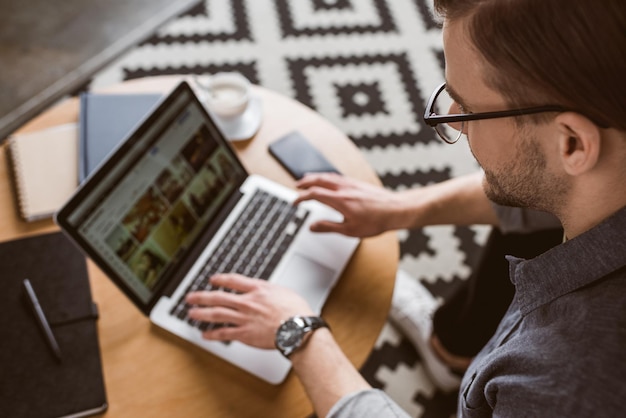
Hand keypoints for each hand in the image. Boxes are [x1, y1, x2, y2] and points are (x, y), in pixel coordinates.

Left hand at [186, 273, 313, 348]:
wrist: (298, 328)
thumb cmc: (295, 311)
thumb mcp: (282, 291)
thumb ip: (268, 290)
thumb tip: (262, 290)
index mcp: (257, 289)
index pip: (233, 281)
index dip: (220, 279)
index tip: (212, 280)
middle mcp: (247, 302)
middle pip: (219, 297)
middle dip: (202, 296)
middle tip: (191, 297)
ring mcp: (244, 318)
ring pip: (217, 314)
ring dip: (202, 313)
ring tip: (191, 313)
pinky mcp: (245, 334)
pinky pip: (224, 333)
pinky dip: (213, 334)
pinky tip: (205, 334)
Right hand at [294, 173, 400, 236]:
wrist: (396, 209)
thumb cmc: (376, 221)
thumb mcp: (349, 230)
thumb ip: (328, 227)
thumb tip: (312, 226)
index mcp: (339, 200)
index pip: (314, 194)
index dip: (301, 197)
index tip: (295, 202)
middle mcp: (344, 188)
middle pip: (319, 180)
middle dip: (305, 181)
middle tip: (296, 185)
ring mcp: (351, 184)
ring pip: (329, 176)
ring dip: (316, 176)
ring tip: (309, 178)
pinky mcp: (358, 183)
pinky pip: (338, 176)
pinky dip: (328, 177)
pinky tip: (329, 180)